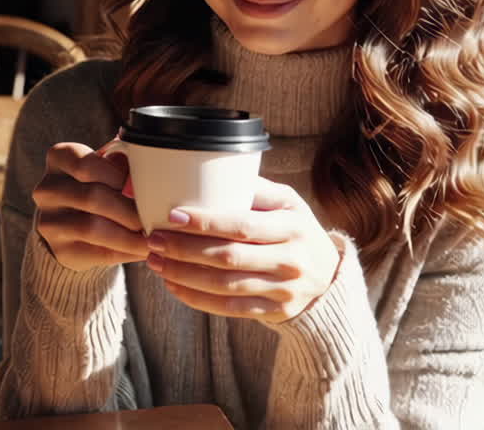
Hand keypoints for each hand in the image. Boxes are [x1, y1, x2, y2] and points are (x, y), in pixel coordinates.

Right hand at [33, 142, 147, 271]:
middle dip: (130, 209)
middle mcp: (47, 189)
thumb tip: (146, 163)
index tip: (144, 187)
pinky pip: (98, 252)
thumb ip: (122, 164)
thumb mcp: (106, 169)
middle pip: (92, 197)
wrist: (74, 225)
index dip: (119, 177)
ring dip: (130, 234)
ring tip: (153, 236)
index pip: (87, 164)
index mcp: (59, 158)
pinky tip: (144, 249)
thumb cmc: (97, 187)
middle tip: (157, 216)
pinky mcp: (60, 249)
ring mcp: (49, 221)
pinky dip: (127, 251)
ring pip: (92, 227)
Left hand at [144, 179, 341, 322]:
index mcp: (292, 226)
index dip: (205, 222)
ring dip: (184, 275)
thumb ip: (254, 189)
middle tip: (154, 240)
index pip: (242, 225)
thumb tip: (205, 170)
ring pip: (225, 286)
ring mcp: (284, 290)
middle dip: (185, 249)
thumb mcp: (287, 203)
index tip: (172, 215)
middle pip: (229, 257)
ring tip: (156, 263)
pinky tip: (174, 286)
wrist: (329, 276)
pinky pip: (229, 309)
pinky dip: (197, 299)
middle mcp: (291, 260)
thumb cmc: (296, 230)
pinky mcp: (274, 312)